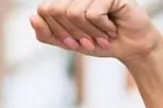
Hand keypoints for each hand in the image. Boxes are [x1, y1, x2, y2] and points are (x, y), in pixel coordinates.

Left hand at [30, 0, 162, 62]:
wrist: (131, 47)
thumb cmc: (100, 43)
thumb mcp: (68, 43)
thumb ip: (47, 34)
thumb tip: (32, 18)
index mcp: (66, 0)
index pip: (44, 10)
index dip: (57, 31)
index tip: (74, 42)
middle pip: (57, 11)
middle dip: (73, 34)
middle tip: (89, 42)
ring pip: (74, 13)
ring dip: (89, 33)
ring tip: (103, 37)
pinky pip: (93, 13)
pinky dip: (102, 28)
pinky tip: (112, 28)